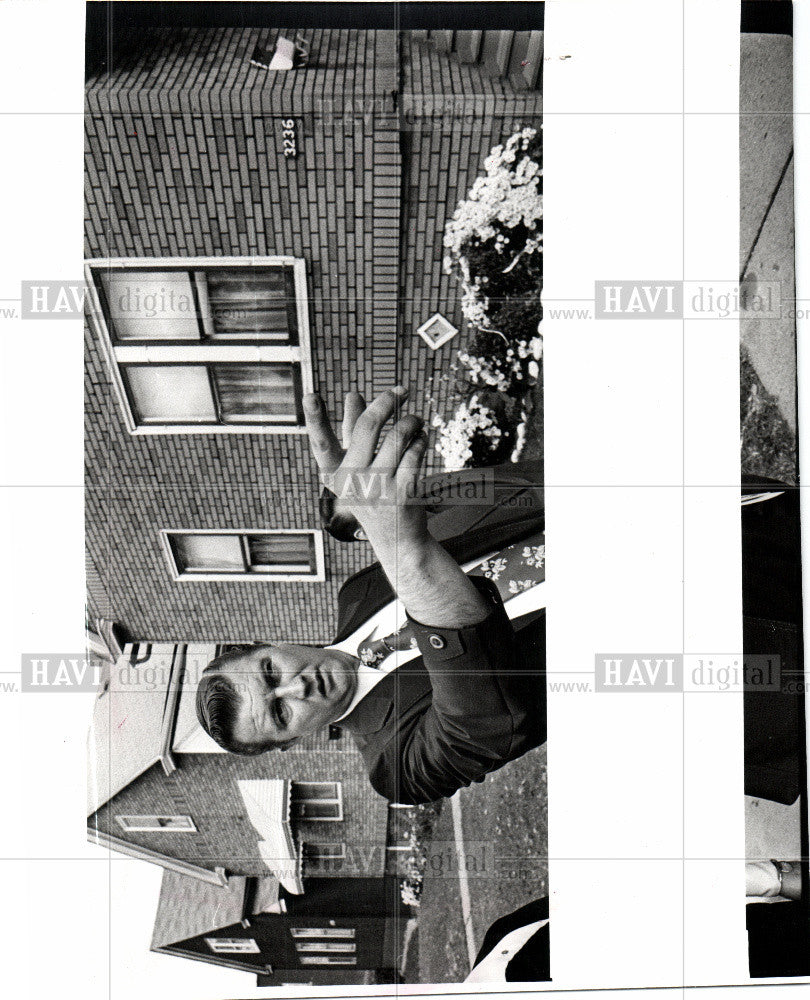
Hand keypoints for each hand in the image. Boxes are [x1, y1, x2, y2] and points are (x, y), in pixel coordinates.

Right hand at [303, 387, 428, 548]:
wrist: (398, 540)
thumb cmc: (377, 495)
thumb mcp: (360, 468)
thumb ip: (354, 431)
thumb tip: (354, 395)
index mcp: (338, 474)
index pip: (322, 442)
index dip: (315, 419)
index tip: (309, 395)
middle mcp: (354, 481)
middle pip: (367, 427)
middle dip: (387, 402)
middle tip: (401, 392)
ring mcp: (379, 489)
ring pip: (398, 437)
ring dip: (410, 422)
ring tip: (415, 421)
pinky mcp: (403, 494)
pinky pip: (415, 453)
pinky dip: (420, 441)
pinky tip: (421, 440)